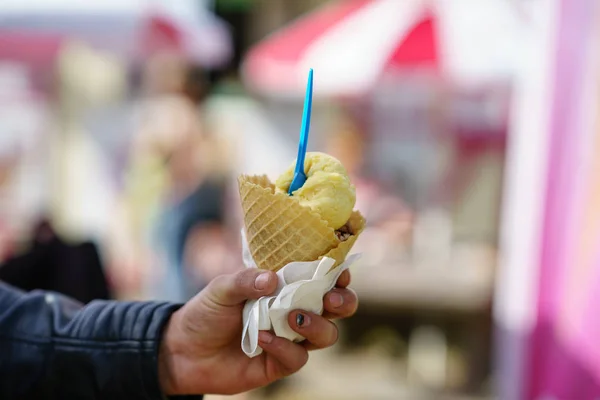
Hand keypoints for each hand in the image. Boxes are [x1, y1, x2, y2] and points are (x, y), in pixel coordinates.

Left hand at [158, 268, 357, 395]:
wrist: (183, 351)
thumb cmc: (206, 312)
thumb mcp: (221, 288)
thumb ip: (246, 280)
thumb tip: (273, 279)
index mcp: (285, 288)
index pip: (321, 278)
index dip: (337, 274)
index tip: (340, 271)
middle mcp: (294, 312)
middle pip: (336, 308)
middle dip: (343, 302)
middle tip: (331, 299)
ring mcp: (289, 338)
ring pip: (326, 334)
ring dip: (317, 325)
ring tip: (293, 318)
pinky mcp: (279, 364)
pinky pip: (297, 357)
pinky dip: (283, 347)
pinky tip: (261, 338)